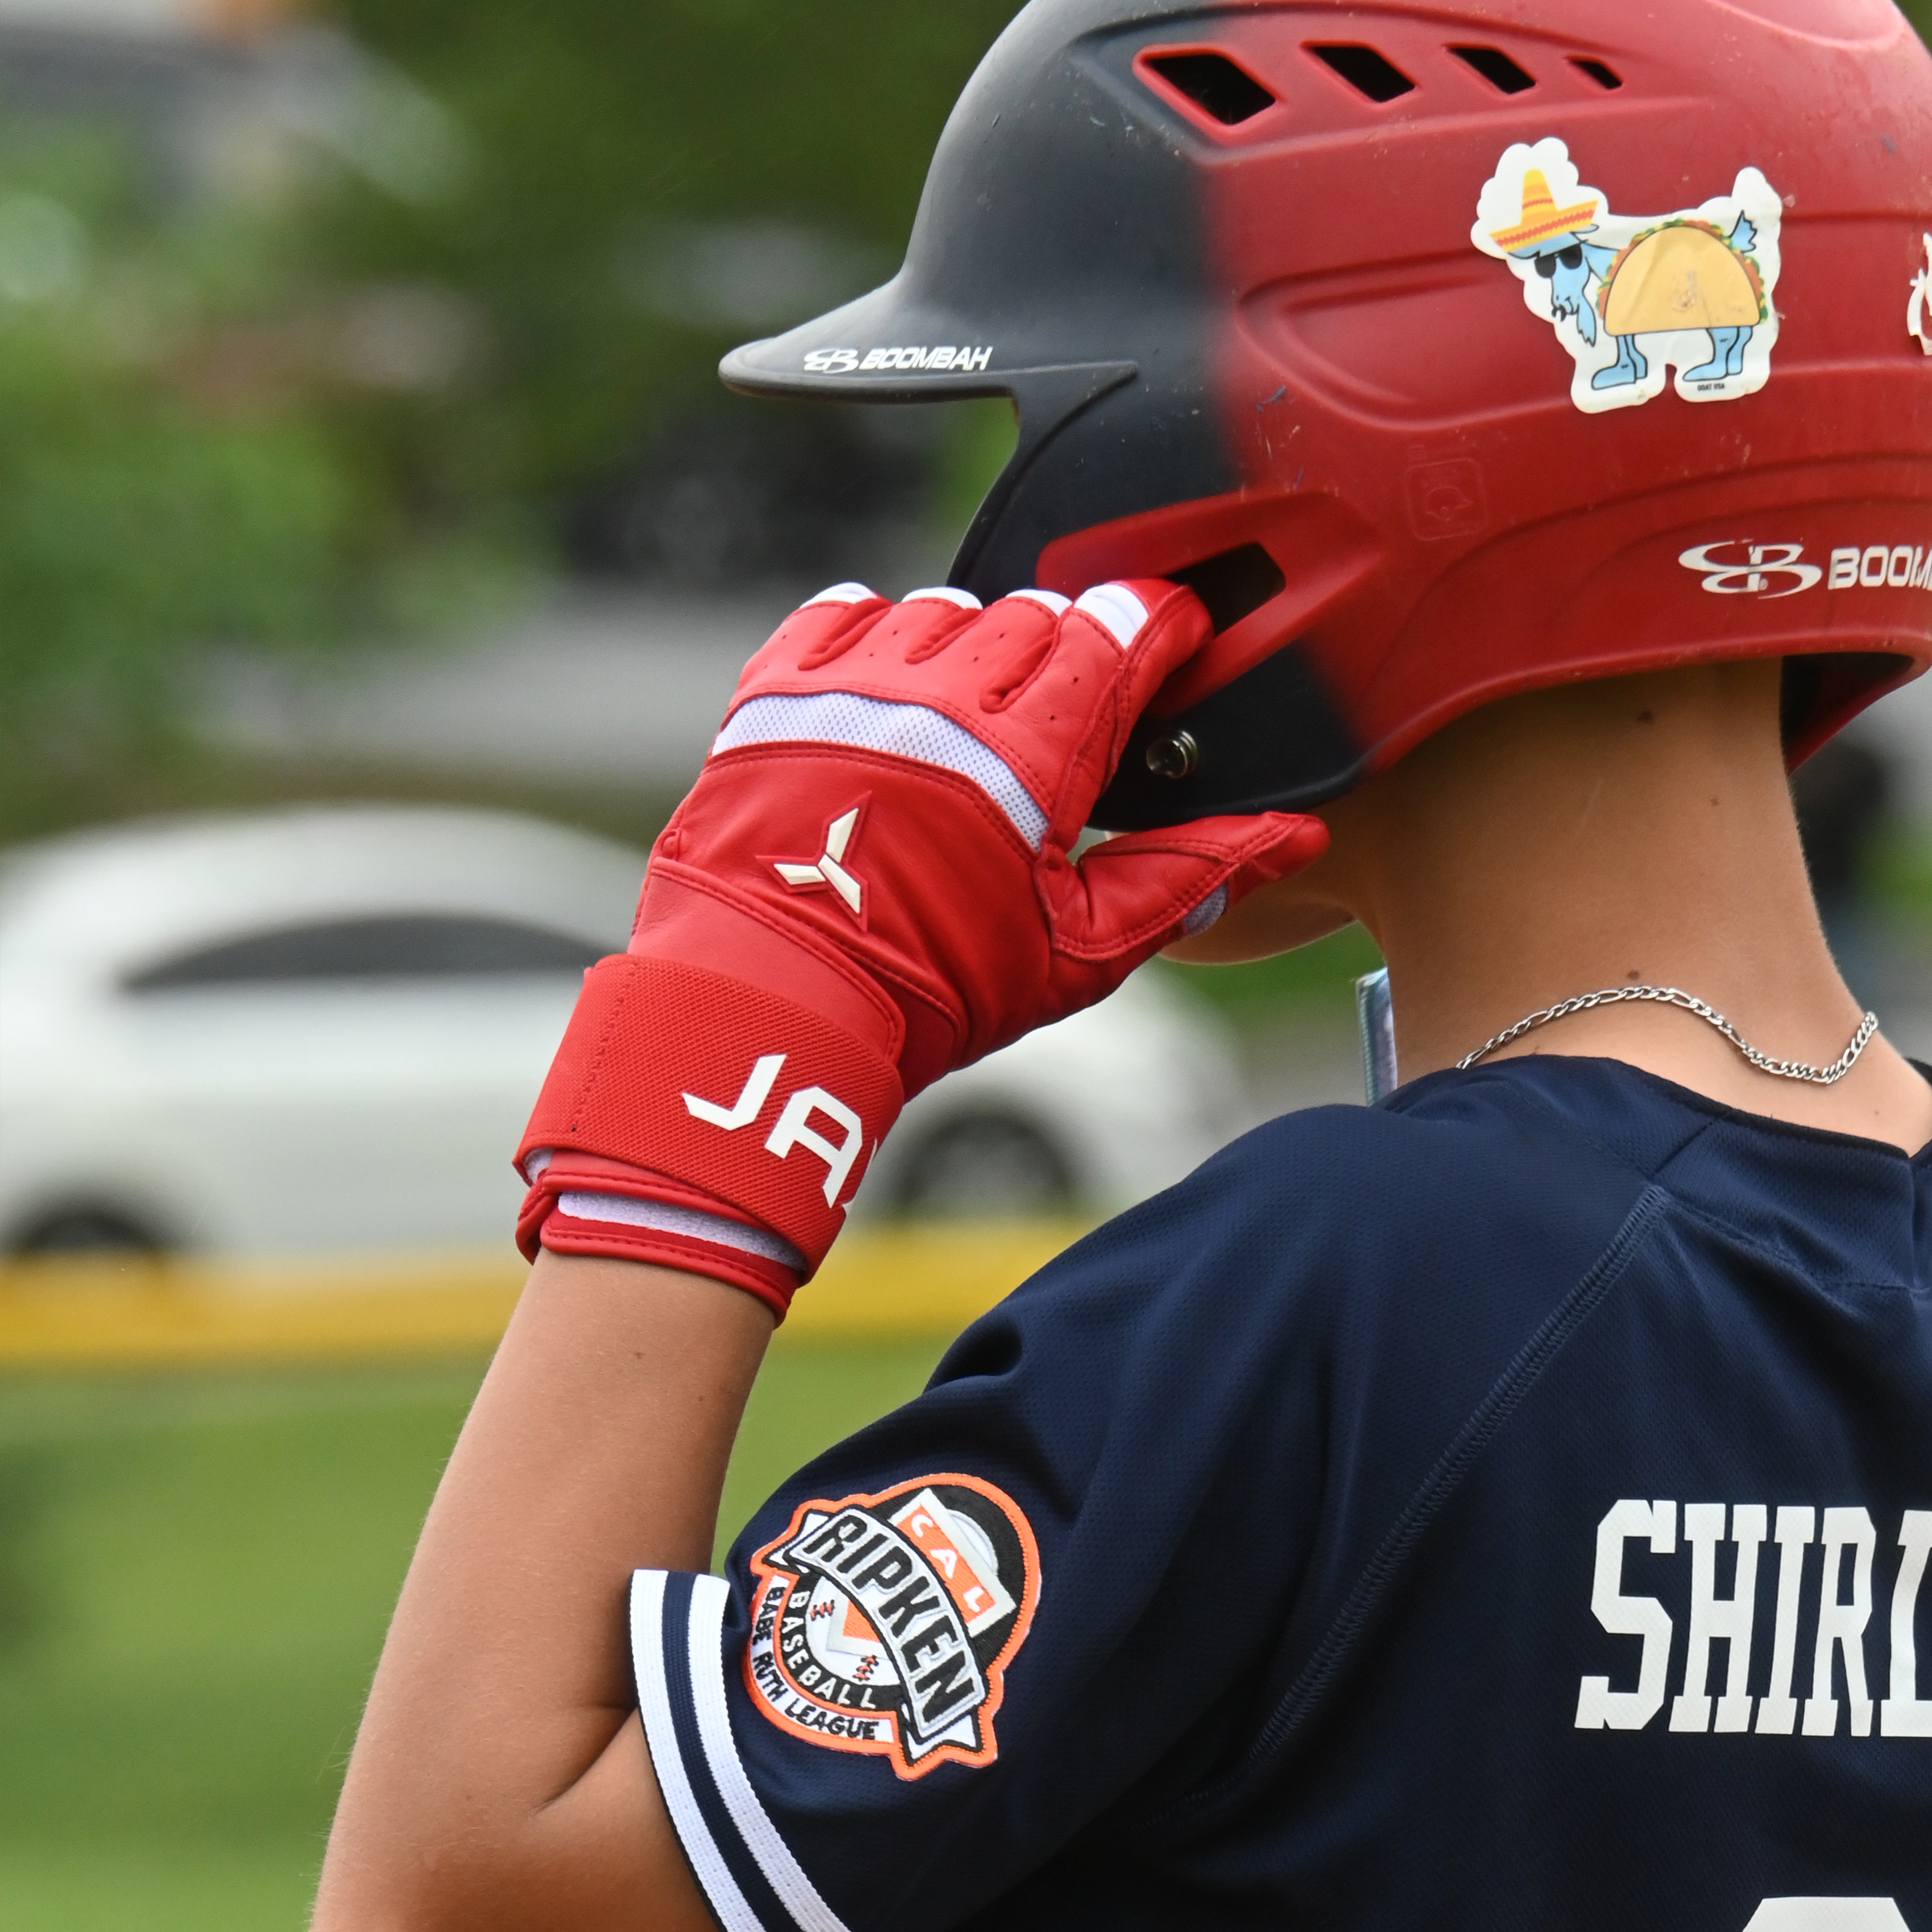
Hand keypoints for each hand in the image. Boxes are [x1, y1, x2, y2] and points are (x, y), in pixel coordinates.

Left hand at [516, 580, 1326, 1311]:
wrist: (770, 1008)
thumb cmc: (932, 994)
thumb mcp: (1080, 952)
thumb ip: (1187, 878)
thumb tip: (1296, 835)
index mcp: (1031, 757)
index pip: (1122, 630)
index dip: (1160, 626)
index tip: (1170, 643)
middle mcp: (942, 700)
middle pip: (1039, 613)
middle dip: (1068, 650)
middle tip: (1062, 722)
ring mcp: (852, 687)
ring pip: (946, 606)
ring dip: (974, 645)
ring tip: (970, 718)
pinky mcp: (776, 691)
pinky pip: (843, 611)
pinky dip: (877, 632)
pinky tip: (892, 685)